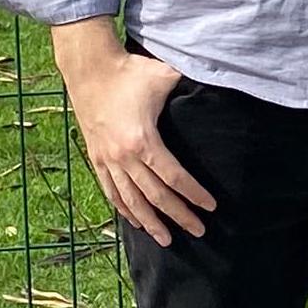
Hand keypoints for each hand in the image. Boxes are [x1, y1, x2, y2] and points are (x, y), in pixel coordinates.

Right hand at [54, 19, 214, 246]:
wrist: (89, 68)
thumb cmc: (130, 71)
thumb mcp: (164, 75)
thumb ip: (191, 83)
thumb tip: (219, 77)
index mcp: (143, 140)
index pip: (174, 176)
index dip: (193, 194)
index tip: (211, 206)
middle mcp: (123, 156)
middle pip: (155, 195)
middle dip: (178, 215)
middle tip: (198, 231)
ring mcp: (107, 159)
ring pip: (130, 199)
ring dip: (149, 221)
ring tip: (166, 239)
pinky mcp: (96, 157)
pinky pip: (110, 190)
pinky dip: (123, 208)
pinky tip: (135, 220)